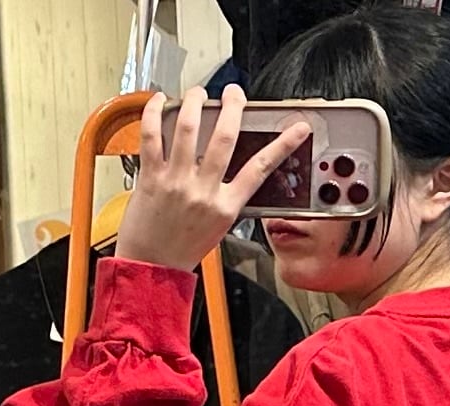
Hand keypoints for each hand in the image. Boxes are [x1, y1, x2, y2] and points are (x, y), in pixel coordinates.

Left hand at [116, 86, 312, 271]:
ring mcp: (177, 182)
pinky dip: (154, 111)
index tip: (297, 127)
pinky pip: (152, 135)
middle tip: (233, 94)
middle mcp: (204, 191)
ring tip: (197, 93)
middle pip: (225, 138)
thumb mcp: (217, 227)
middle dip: (233, 106)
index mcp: (226, 206)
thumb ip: (226, 197)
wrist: (152, 267)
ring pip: (188, 127)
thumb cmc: (183, 249)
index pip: (260, 169)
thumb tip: (228, 166)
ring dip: (194, 101)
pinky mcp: (151, 177)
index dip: (282, 144)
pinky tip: (160, 101)